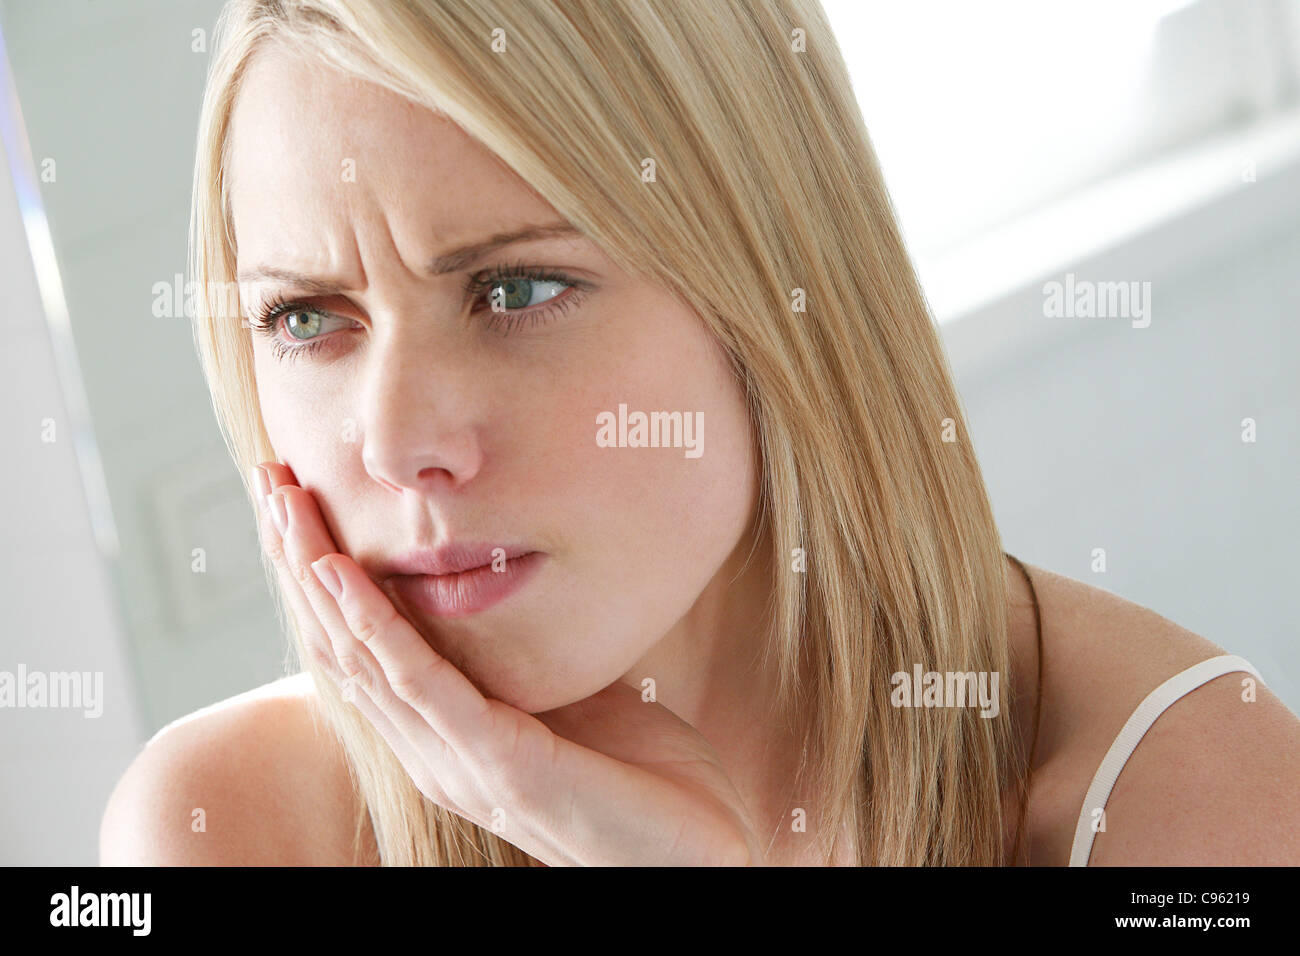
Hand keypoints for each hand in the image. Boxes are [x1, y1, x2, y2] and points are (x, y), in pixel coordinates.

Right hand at [251, 461, 766, 865]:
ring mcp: (457, 760)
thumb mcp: (570, 693)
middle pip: (341, 641)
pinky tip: (343, 572)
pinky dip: (375, 624)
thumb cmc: (641, 779)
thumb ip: (522, 652)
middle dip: (299, 556)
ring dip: (317, 573)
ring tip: (287, 504)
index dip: (320, 571)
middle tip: (267, 478)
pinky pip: (419, 683)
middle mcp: (431, 748)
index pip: (359, 644)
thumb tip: (507, 580)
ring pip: (362, 654)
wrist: (695, 857)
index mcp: (444, 732)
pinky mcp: (496, 764)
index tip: (296, 498)